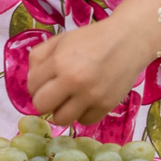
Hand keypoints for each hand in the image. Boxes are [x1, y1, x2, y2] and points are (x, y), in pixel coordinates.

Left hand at [26, 18, 156, 126]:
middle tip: (54, 93)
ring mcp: (91, 96)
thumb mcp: (60, 40)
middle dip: (44, 100)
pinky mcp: (106, 106)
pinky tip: (86, 101)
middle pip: (41, 106)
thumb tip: (32, 81)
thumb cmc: (91, 39)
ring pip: (61, 119)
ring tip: (69, 99)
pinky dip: (82, 113)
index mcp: (59, 62)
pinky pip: (84, 121)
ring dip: (62, 110)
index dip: (36, 84)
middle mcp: (73, 81)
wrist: (127, 41)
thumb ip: (39, 57)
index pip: (32, 86)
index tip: (46, 80)